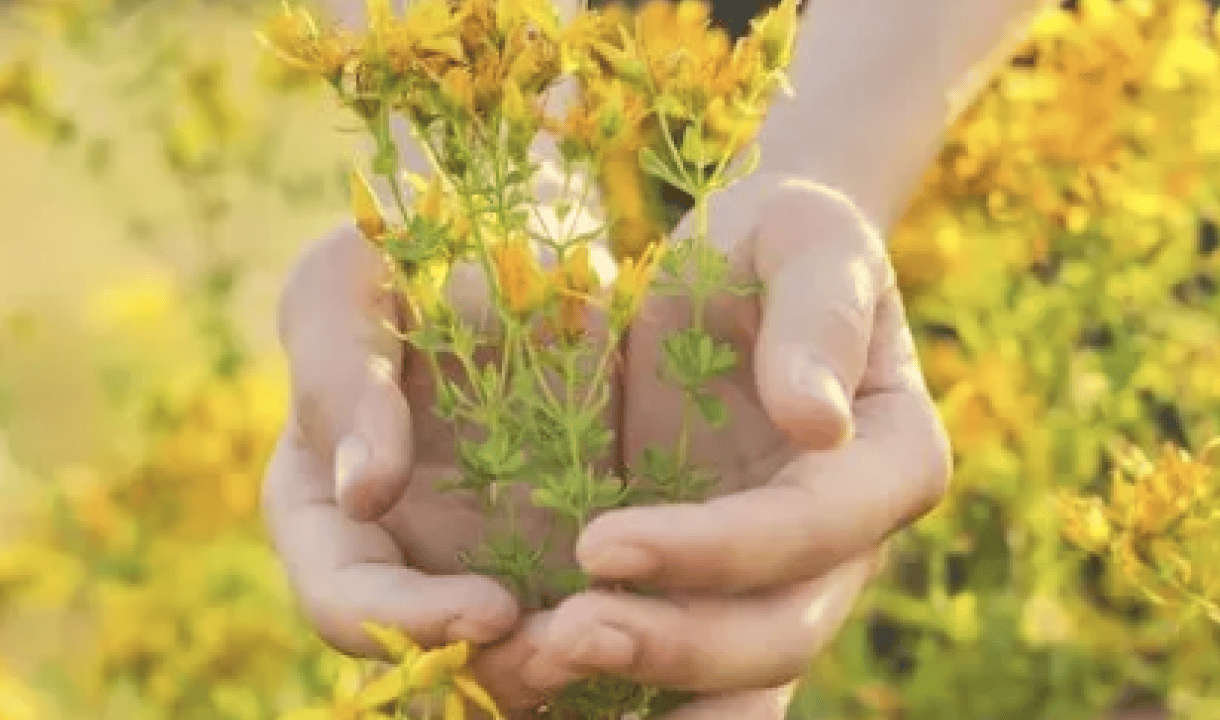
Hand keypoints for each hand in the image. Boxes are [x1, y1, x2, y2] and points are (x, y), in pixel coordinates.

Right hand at [261, 218, 617, 716]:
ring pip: (515, 658)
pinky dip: (624, 634)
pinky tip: (676, 623)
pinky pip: (592, 619)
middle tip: (575, 648)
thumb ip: (341, 377)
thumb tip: (366, 494)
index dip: (407, 623)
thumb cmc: (415, 249)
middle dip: (499, 669)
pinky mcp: (567, 553)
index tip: (491, 609)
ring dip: (565, 667)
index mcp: (326, 507)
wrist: (526, 240)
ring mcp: (485, 561)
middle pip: (432, 659)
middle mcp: (401, 556)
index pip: (345, 601)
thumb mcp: (352, 282)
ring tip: (632, 638)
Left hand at [521, 174, 951, 718]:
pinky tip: (541, 689)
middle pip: (779, 630)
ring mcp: (779, 577)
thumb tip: (820, 426)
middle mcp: (845, 545)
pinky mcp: (710, 586)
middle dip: (676, 645)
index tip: (601, 542)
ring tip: (543, 671)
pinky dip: (624, 692)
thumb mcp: (807, 246)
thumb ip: (822, 322)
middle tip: (565, 636)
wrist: (739, 270)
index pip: (812, 529)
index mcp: (890, 463)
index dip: (716, 550)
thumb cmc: (781, 243)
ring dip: (650, 689)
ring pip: (735, 676)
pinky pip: (681, 666)